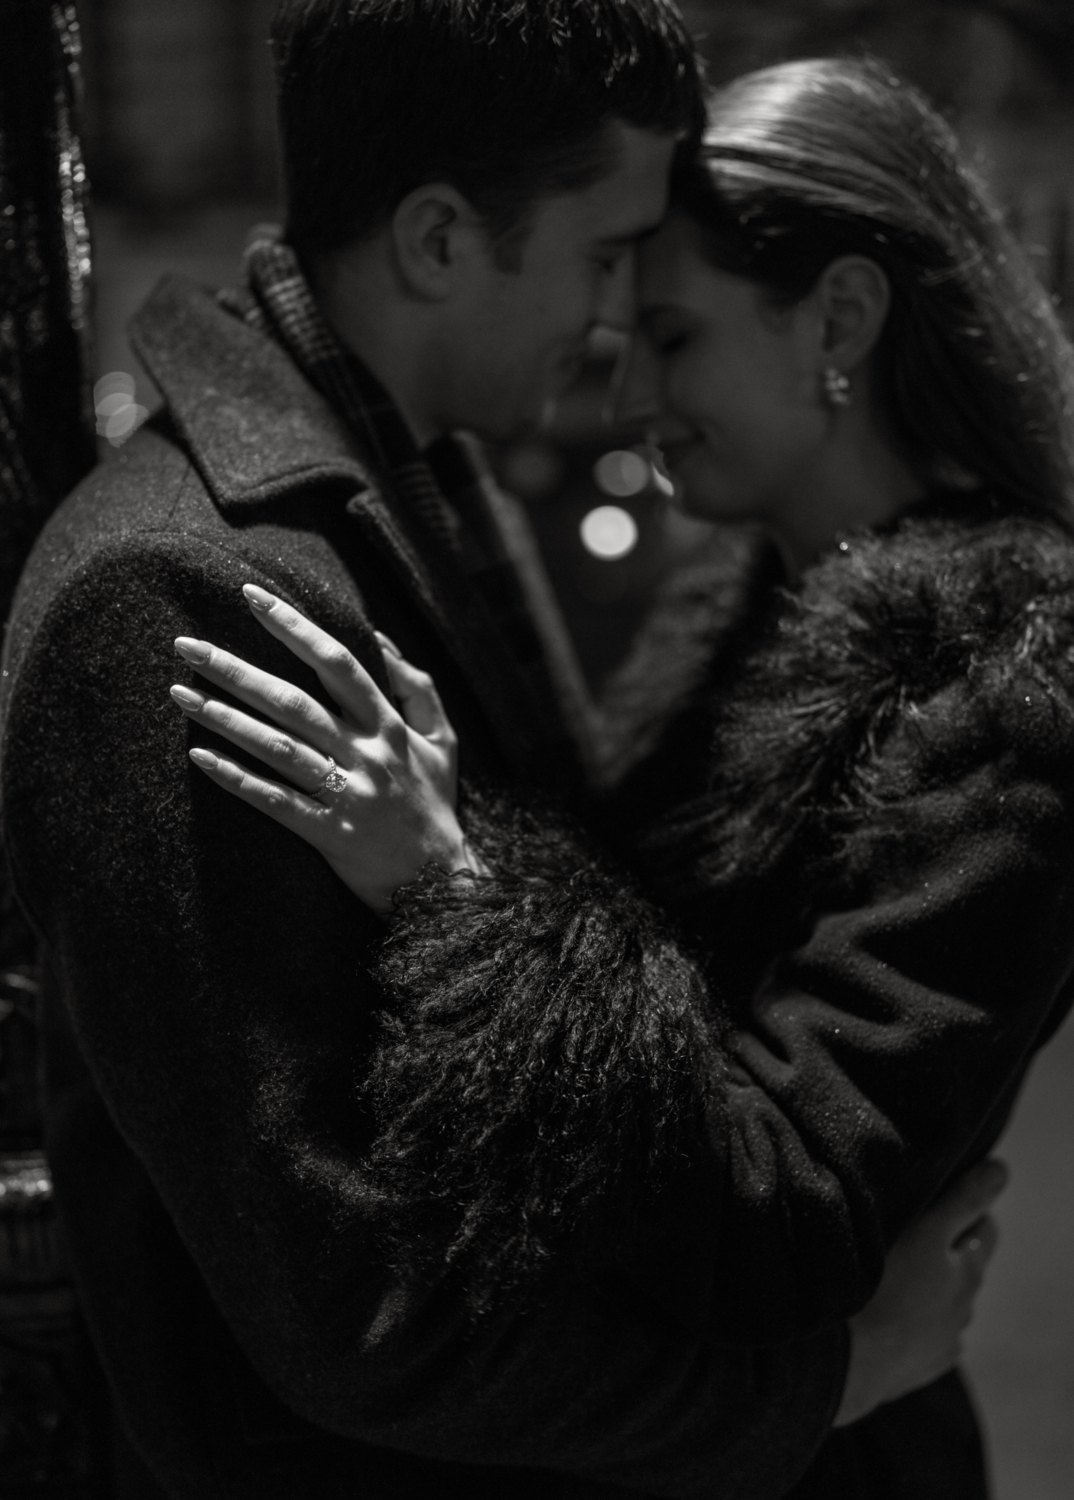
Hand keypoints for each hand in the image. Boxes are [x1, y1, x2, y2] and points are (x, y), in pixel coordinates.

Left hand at [170, 584, 478, 912]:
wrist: (441, 882)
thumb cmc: (434, 801)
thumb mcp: (442, 739)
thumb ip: (415, 687)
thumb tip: (380, 637)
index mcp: (389, 725)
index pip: (338, 662)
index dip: (294, 627)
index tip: (252, 596)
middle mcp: (366, 754)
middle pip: (294, 702)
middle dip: (237, 670)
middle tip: (186, 645)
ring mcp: (347, 794)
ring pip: (279, 748)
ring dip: (226, 719)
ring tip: (180, 694)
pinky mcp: (329, 834)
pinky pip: (276, 803)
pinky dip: (238, 778)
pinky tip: (200, 757)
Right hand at [833, 1157, 1006, 1426]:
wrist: (849, 1361)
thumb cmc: (884, 1288)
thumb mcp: (926, 1230)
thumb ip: (965, 1199)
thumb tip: (1002, 1169)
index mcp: (969, 1270)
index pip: (984, 1225)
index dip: (966, 1206)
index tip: (938, 1196)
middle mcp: (964, 1307)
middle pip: (964, 1265)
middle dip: (946, 1247)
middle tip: (910, 1231)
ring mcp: (943, 1340)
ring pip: (941, 1302)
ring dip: (926, 1286)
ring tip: (889, 1274)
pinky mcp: (920, 1366)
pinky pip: (922, 1336)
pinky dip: (912, 1322)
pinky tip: (884, 1313)